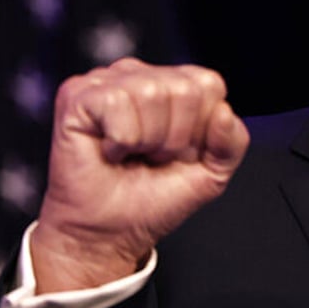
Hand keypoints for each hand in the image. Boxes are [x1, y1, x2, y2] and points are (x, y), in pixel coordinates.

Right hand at [30, 58, 249, 292]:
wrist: (108, 233)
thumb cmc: (152, 199)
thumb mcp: (211, 174)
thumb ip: (231, 142)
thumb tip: (224, 112)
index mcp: (174, 83)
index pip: (209, 83)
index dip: (201, 129)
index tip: (179, 153)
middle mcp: (141, 74)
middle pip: (183, 89)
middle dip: (174, 137)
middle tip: (151, 156)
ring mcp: (107, 81)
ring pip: (150, 93)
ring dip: (146, 140)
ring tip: (131, 154)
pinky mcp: (77, 95)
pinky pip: (117, 103)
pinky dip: (119, 139)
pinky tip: (109, 150)